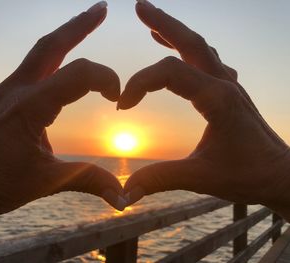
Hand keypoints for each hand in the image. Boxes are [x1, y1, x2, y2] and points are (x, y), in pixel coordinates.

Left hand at [0, 1, 125, 225]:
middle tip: (101, 8)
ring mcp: (7, 90)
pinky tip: (61, 61)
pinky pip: (32, 66)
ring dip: (65, 36)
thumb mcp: (47, 182)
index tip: (118, 99)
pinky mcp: (4, 97)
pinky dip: (52, 56)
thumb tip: (122, 196)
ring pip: (40, 52)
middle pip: (52, 44)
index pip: (78, 75)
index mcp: (29, 107)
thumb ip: (88, 180)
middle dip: (79, 25)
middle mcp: (16, 90)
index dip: (106, 79)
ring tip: (85, 23)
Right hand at [119, 0, 289, 219]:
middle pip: (191, 42)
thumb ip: (161, 179)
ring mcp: (230, 85)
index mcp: (217, 99)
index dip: (139, 84)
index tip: (122, 106)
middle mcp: (225, 84)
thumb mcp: (202, 178)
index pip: (169, 73)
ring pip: (200, 48)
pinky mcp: (231, 92)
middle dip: (163, 22)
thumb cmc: (248, 176)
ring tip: (153, 23)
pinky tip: (182, 53)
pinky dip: (190, 51)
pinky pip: (209, 61)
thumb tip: (126, 191)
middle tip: (139, 6)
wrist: (282, 176)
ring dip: (176, 33)